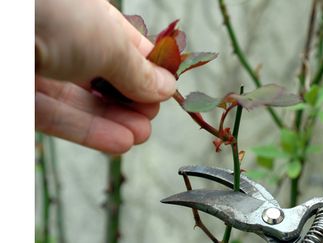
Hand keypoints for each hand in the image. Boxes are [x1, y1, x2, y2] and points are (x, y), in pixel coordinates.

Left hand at [35, 0, 175, 153]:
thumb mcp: (110, 43)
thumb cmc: (53, 14)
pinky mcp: (22, 96)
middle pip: (108, 78)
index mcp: (93, 20)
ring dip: (115, 121)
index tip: (166, 93)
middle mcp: (68, 42)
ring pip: (84, 101)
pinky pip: (59, 116)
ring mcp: (44, 69)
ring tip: (140, 136)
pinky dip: (90, 131)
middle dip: (133, 101)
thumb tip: (166, 88)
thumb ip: (138, 71)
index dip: (150, 72)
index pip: (130, 49)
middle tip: (149, 119)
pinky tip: (118, 141)